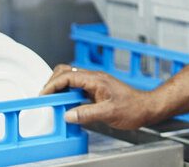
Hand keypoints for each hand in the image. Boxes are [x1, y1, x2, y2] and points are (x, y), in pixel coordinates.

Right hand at [40, 64, 156, 128]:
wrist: (146, 107)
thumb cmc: (133, 108)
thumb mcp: (109, 113)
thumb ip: (87, 114)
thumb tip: (68, 115)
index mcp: (95, 79)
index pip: (67, 76)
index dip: (52, 84)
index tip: (43, 95)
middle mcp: (94, 78)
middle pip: (66, 72)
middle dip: (52, 82)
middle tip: (45, 97)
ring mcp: (94, 83)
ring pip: (70, 79)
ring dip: (59, 88)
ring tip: (52, 101)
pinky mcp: (96, 90)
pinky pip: (76, 88)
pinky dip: (67, 93)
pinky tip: (66, 104)